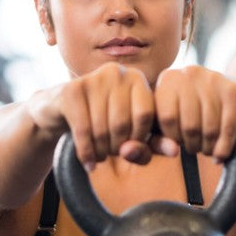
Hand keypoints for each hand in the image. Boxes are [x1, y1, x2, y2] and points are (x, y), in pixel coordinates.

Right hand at [28, 62, 165, 170]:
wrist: (60, 112)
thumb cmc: (103, 123)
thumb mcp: (130, 135)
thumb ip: (153, 144)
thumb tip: (175, 151)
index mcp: (138, 79)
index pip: (147, 114)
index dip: (139, 138)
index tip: (129, 148)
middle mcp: (117, 72)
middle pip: (123, 123)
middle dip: (117, 148)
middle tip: (110, 155)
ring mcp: (93, 78)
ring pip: (102, 128)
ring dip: (101, 152)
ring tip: (99, 157)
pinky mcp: (72, 90)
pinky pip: (83, 130)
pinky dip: (86, 153)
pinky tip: (87, 163)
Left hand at [155, 66, 235, 160]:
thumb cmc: (195, 114)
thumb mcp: (172, 121)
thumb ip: (160, 138)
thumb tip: (172, 150)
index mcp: (168, 79)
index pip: (166, 117)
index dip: (172, 137)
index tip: (178, 143)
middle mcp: (190, 74)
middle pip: (189, 125)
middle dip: (192, 145)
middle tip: (194, 149)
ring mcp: (214, 79)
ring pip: (209, 128)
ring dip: (208, 148)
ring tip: (206, 150)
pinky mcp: (234, 91)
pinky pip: (228, 129)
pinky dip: (223, 148)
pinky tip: (220, 155)